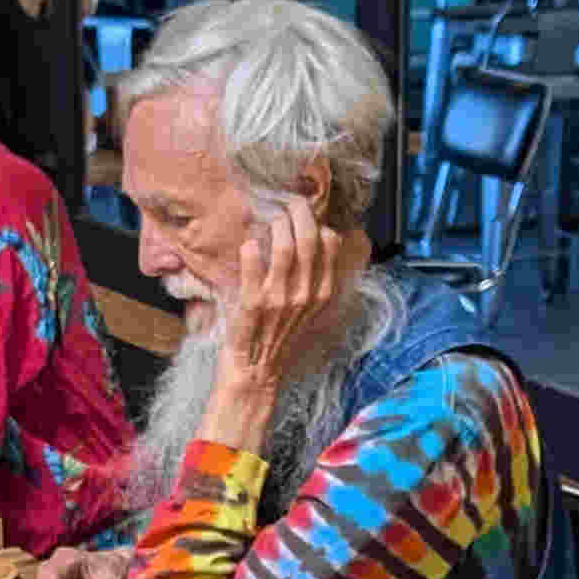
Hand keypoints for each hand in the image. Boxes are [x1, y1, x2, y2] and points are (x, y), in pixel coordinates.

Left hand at [221, 196, 372, 397]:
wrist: (255, 372)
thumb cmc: (278, 337)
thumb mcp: (306, 309)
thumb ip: (312, 278)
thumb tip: (311, 240)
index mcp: (321, 293)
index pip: (330, 243)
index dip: (318, 221)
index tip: (305, 214)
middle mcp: (304, 294)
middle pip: (308, 237)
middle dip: (298, 212)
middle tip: (286, 205)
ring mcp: (279, 298)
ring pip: (284, 245)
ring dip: (275, 225)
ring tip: (268, 221)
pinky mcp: (253, 302)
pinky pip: (253, 260)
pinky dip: (250, 247)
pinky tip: (248, 245)